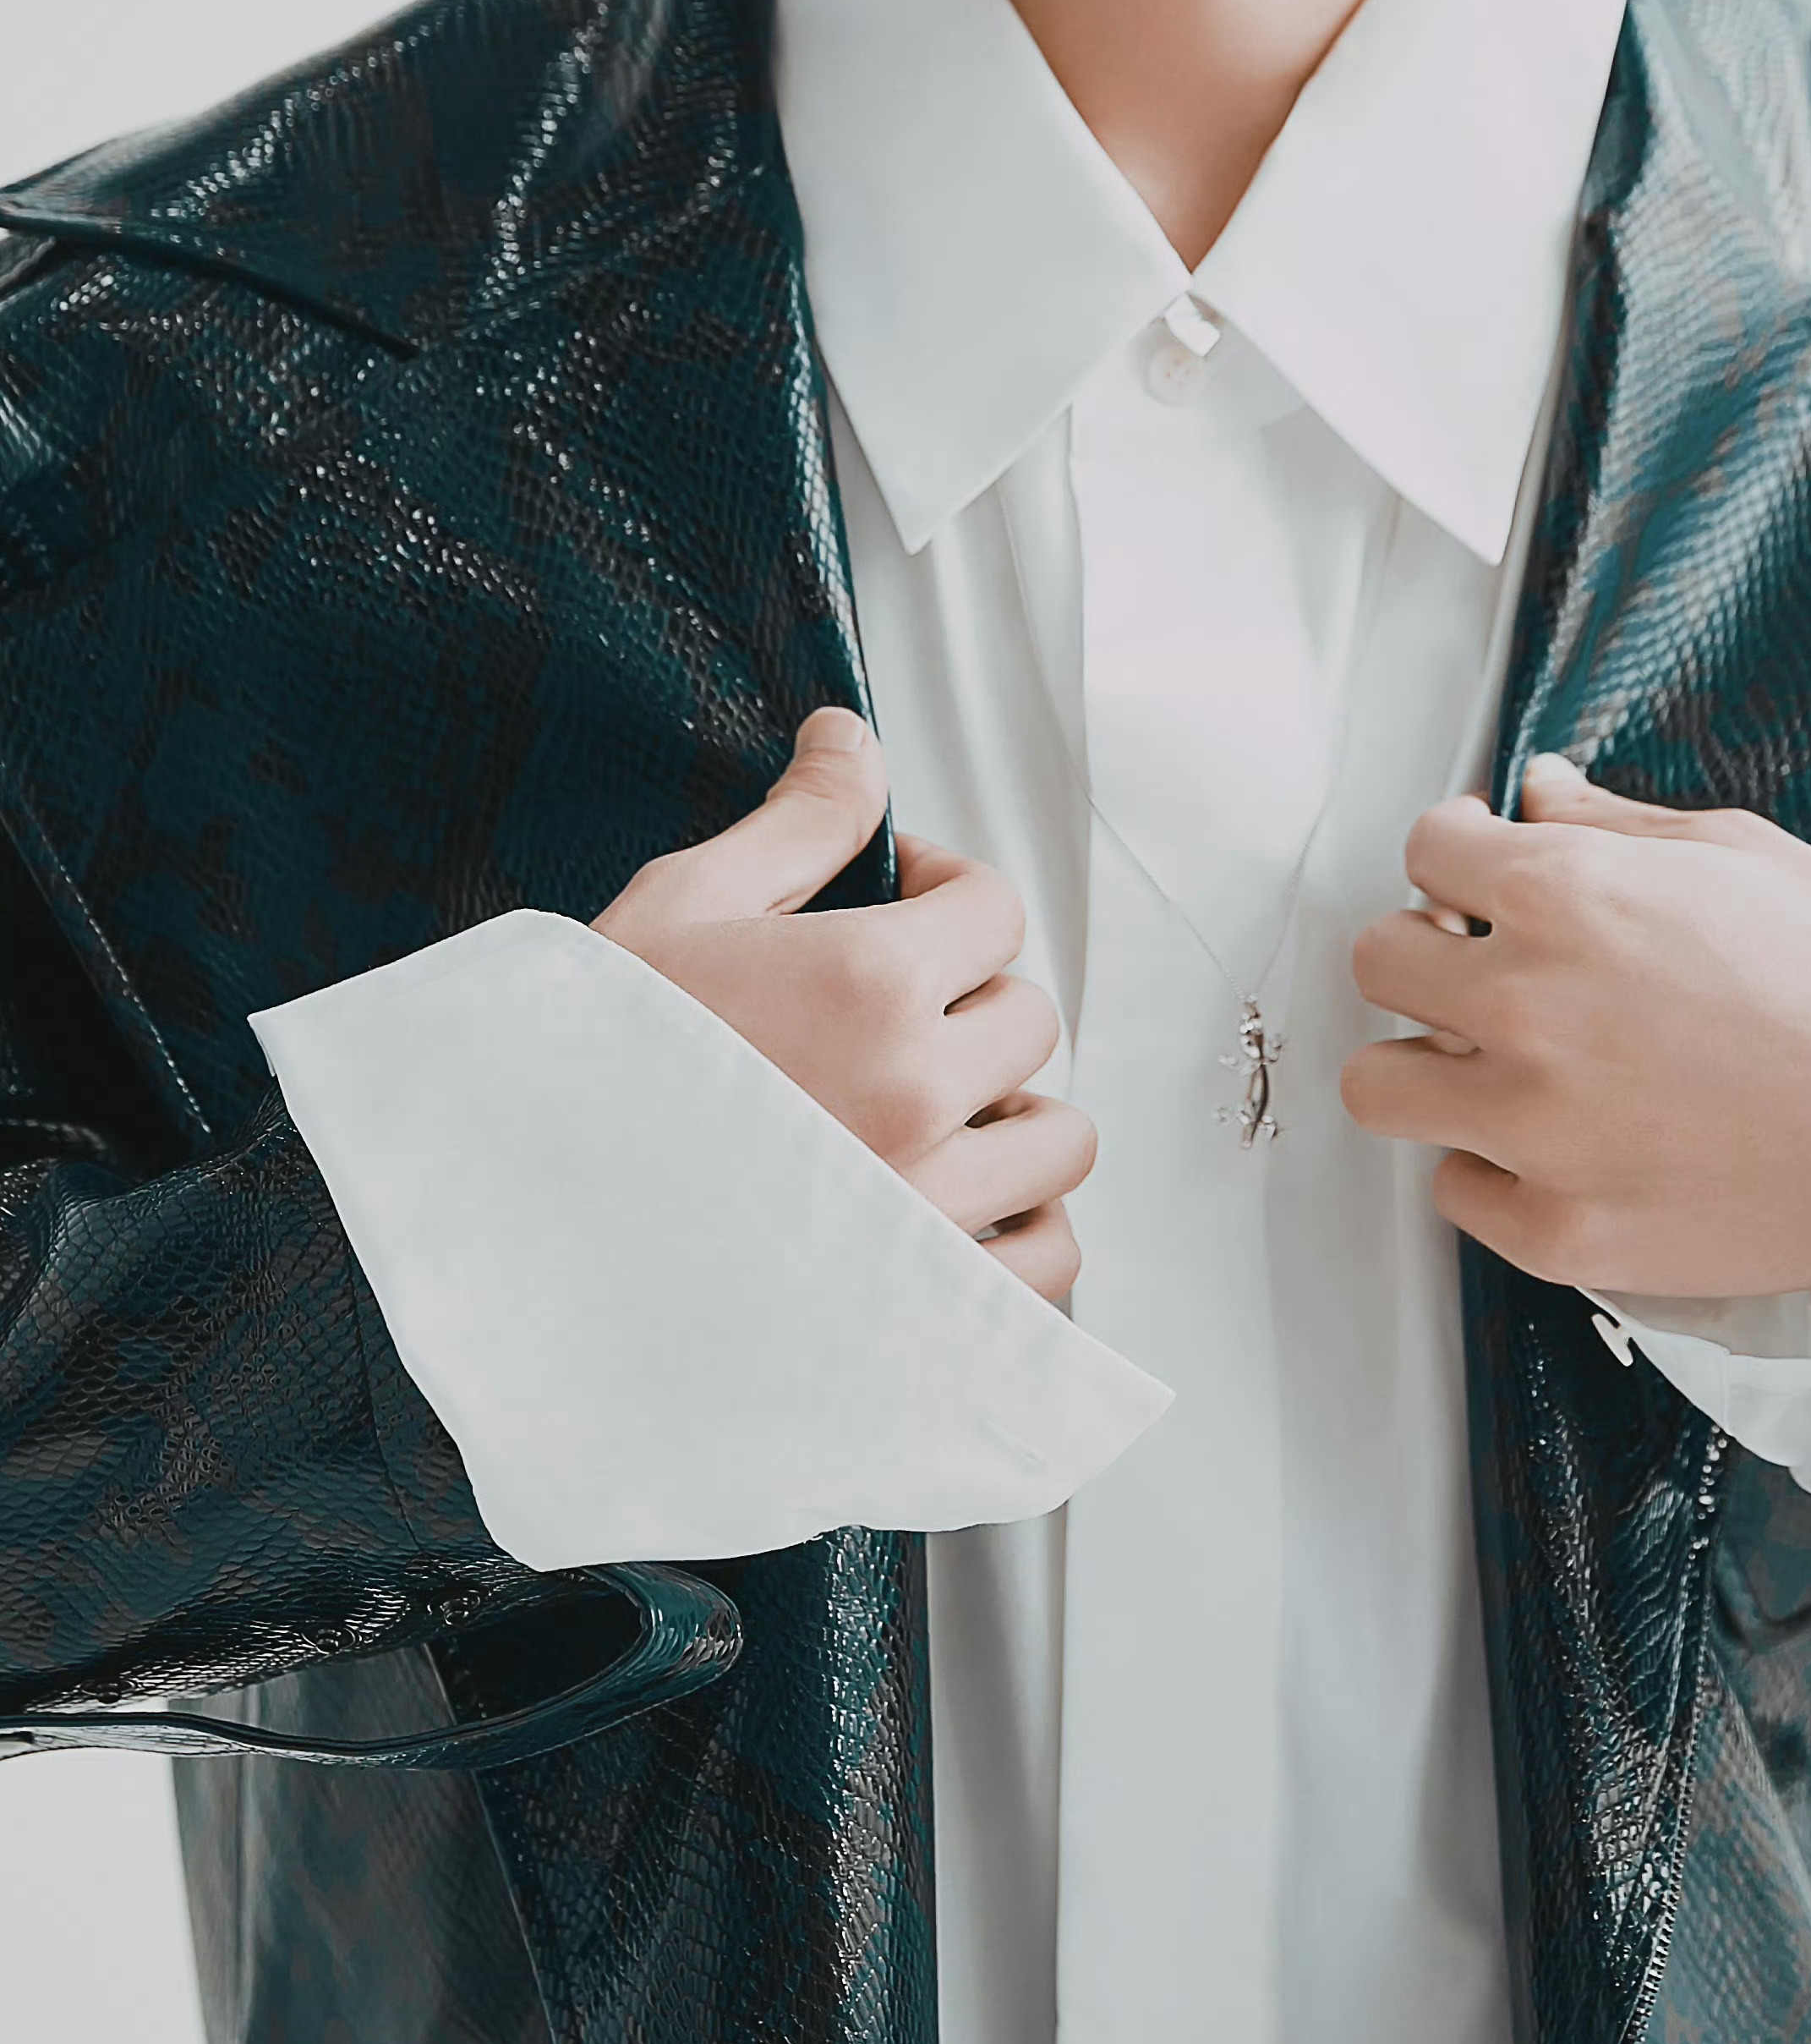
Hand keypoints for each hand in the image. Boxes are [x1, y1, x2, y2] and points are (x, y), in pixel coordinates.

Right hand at [593, 709, 1095, 1303]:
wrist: (518, 1229)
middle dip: (969, 1001)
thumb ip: (794, 823)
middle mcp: (917, 1093)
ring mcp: (930, 1208)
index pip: (994, 908)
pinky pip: (1044, 1263)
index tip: (897, 908)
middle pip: (1030, 1018)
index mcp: (868, 983)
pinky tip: (951, 1210)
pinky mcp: (927, 1306)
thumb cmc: (583, 1071)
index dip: (944, 894)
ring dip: (1010, 1119)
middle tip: (889, 1016)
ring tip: (929, 1117)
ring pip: (1059, 1141)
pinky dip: (1019, 1235)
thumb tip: (851, 737)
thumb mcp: (678, 912)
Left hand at [1341, 756, 1810, 1301]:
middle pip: (1378, 960)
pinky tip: (1561, 1147)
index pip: (1424, 848)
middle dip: (1426, 949)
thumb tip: (1533, 791)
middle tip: (1486, 968)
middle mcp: (1530, 1008)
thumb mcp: (1733, 852)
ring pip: (1380, 1086)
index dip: (1458, 855)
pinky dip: (1493, 1167)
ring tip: (1499, 1064)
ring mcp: (1539, 1131)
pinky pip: (1455, 1191)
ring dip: (1428, 1063)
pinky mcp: (1564, 1234)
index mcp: (1568, 894)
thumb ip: (1609, 822)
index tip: (1485, 878)